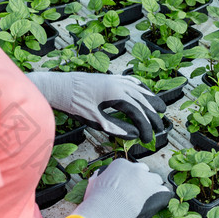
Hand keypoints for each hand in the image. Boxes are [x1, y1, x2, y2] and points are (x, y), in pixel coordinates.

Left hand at [27, 70, 165, 142]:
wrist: (58, 86)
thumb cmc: (73, 103)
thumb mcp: (94, 119)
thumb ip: (115, 127)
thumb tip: (133, 135)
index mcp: (116, 93)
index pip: (138, 111)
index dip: (146, 126)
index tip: (148, 139)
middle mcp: (118, 83)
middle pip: (142, 100)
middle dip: (153, 115)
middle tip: (160, 128)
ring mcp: (114, 79)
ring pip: (138, 89)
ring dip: (150, 99)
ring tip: (160, 108)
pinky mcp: (109, 78)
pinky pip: (130, 81)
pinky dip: (140, 88)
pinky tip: (142, 91)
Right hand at [59, 158, 170, 217]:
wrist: (104, 212)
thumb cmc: (97, 201)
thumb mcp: (94, 184)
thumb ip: (100, 178)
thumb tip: (99, 177)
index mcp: (120, 165)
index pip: (129, 168)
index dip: (128, 179)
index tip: (126, 186)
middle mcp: (135, 169)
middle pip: (144, 171)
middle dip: (142, 181)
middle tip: (137, 193)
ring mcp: (147, 179)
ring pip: (155, 180)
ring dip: (153, 188)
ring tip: (148, 199)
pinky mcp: (155, 192)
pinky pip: (165, 192)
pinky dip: (162, 198)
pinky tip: (159, 203)